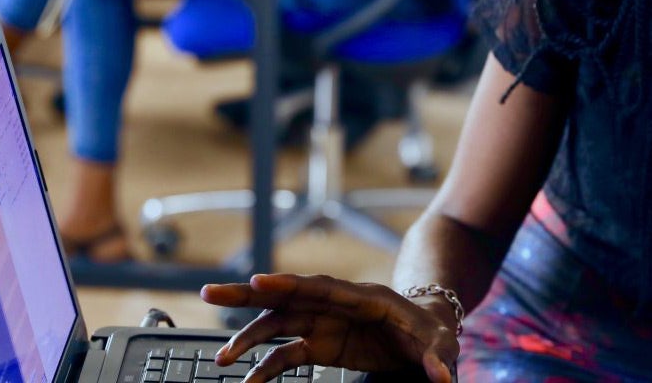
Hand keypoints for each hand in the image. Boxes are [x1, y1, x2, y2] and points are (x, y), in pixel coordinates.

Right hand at [201, 274, 459, 382]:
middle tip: (209, 292)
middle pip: (288, 295)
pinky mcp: (323, 344)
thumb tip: (441, 376)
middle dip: (249, 293)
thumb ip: (438, 357)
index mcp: (365, 298)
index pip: (322, 287)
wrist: (429, 332)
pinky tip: (249, 381)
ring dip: (250, 337)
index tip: (258, 280)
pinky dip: (268, 367)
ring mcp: (327, 323)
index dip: (289, 283)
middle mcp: (338, 305)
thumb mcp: (442, 342)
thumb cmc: (434, 330)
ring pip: (280, 323)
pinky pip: (288, 353)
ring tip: (223, 357)